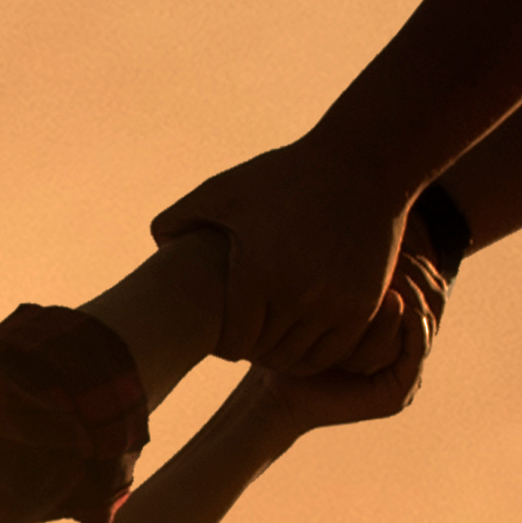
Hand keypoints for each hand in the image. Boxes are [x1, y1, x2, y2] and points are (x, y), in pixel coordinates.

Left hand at [153, 142, 445, 425]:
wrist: (361, 166)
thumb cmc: (282, 177)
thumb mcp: (221, 191)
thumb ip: (177, 221)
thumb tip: (156, 251)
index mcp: (258, 273)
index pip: (232, 342)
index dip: (222, 343)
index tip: (221, 332)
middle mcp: (299, 295)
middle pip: (265, 352)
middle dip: (251, 347)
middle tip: (245, 334)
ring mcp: (336, 304)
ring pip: (299, 357)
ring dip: (283, 352)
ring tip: (273, 334)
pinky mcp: (365, 305)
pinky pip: (335, 353)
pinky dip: (316, 350)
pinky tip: (304, 331)